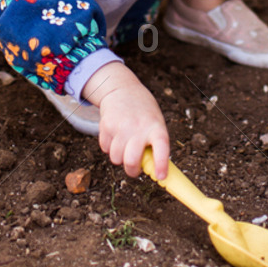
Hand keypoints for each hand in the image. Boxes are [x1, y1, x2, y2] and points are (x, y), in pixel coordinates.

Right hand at [80, 61, 168, 179]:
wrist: (122, 89)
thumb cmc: (143, 113)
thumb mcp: (156, 123)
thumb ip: (155, 145)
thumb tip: (156, 173)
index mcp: (156, 127)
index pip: (161, 147)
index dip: (161, 164)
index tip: (161, 177)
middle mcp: (139, 127)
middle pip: (131, 160)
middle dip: (132, 170)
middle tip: (134, 169)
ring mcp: (121, 126)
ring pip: (116, 158)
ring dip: (119, 157)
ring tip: (125, 144)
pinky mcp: (106, 125)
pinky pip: (105, 148)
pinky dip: (109, 147)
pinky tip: (115, 134)